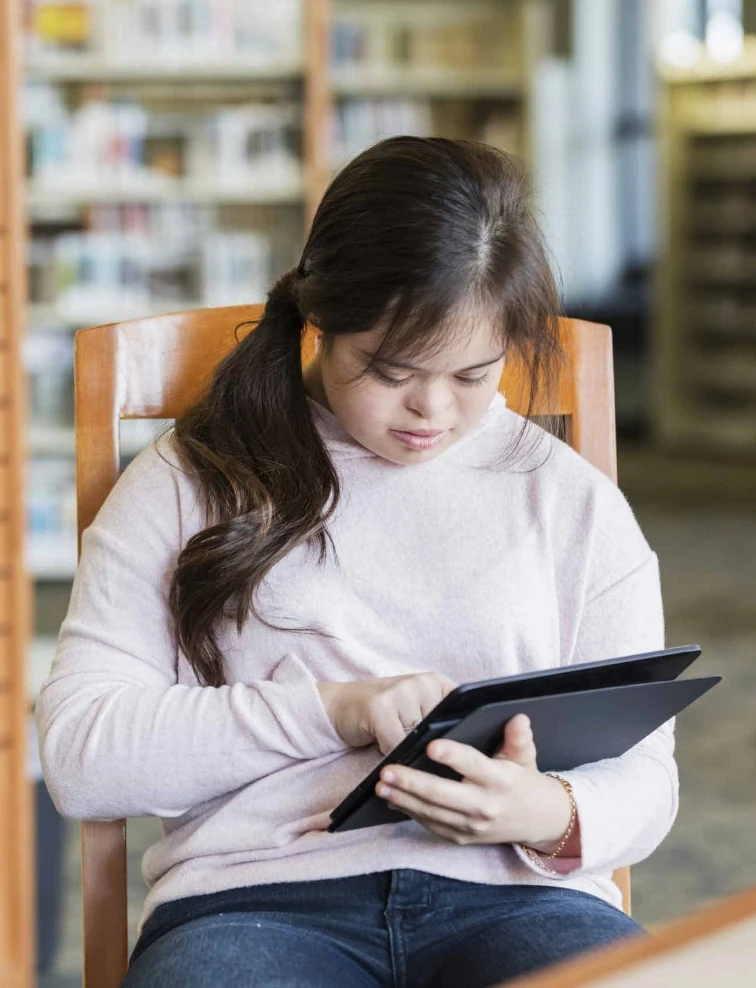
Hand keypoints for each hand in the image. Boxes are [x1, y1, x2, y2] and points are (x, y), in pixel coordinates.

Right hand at [317, 672, 456, 754]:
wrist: (341, 704)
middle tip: (405, 736)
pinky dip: (387, 750)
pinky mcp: (380, 707)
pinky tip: (379, 738)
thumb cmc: (384, 712)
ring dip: (403, 748)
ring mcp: (400, 691)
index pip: (459, 718)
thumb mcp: (416, 711)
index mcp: (437, 682)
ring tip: (391, 733)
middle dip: (423, 745)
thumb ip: (437, 722)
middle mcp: (422, 682)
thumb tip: (458, 753)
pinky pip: (394, 745)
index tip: (442, 746)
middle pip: (437, 733)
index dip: (451, 738)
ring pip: (415, 740)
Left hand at [374, 713, 572, 846]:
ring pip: (431, 812)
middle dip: (412, 783)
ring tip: (380, 785)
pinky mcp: (461, 837)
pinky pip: (431, 824)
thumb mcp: (526, 756)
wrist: (537, 820)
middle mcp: (484, 805)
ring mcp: (471, 825)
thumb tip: (518, 718)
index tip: (430, 746)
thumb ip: (518, 737)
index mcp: (500, 780)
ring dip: (403, 799)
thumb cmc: (523, 780)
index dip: (452, 756)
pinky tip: (392, 799)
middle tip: (386, 771)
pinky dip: (410, 812)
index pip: (473, 765)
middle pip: (442, 794)